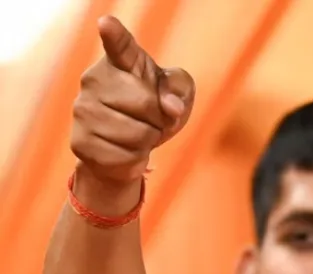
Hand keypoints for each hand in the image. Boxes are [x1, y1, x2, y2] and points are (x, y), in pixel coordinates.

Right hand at [70, 15, 194, 186]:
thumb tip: (171, 107)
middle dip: (159, 118)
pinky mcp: (80, 141)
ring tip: (138, 133)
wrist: (128, 147)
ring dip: (148, 139)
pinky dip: (135, 158)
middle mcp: (94, 79)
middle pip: (145, 103)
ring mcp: (83, 110)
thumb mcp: (177, 94)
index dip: (114, 34)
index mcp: (121, 61)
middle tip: (150, 118)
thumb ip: (179, 90)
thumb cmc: (155, 110)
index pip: (119, 46)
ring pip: (136, 133)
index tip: (107, 24)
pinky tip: (125, 150)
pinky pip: (124, 156)